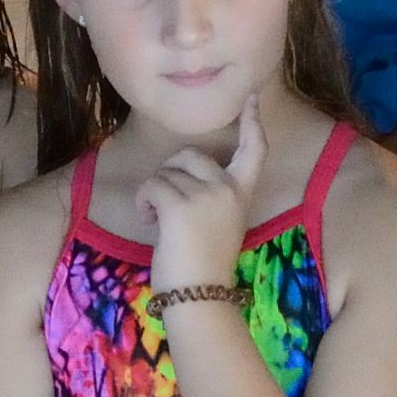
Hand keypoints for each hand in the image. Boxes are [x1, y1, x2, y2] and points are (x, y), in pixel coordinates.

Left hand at [140, 104, 273, 295]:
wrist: (200, 298)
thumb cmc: (204, 267)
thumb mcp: (218, 225)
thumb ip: (210, 197)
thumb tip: (180, 177)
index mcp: (242, 194)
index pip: (254, 150)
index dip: (251, 122)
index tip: (250, 97)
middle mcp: (228, 189)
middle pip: (189, 155)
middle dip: (169, 173)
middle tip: (165, 206)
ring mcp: (206, 195)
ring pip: (165, 172)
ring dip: (153, 193)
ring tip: (158, 222)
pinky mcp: (180, 205)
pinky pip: (151, 185)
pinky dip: (142, 201)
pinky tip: (148, 221)